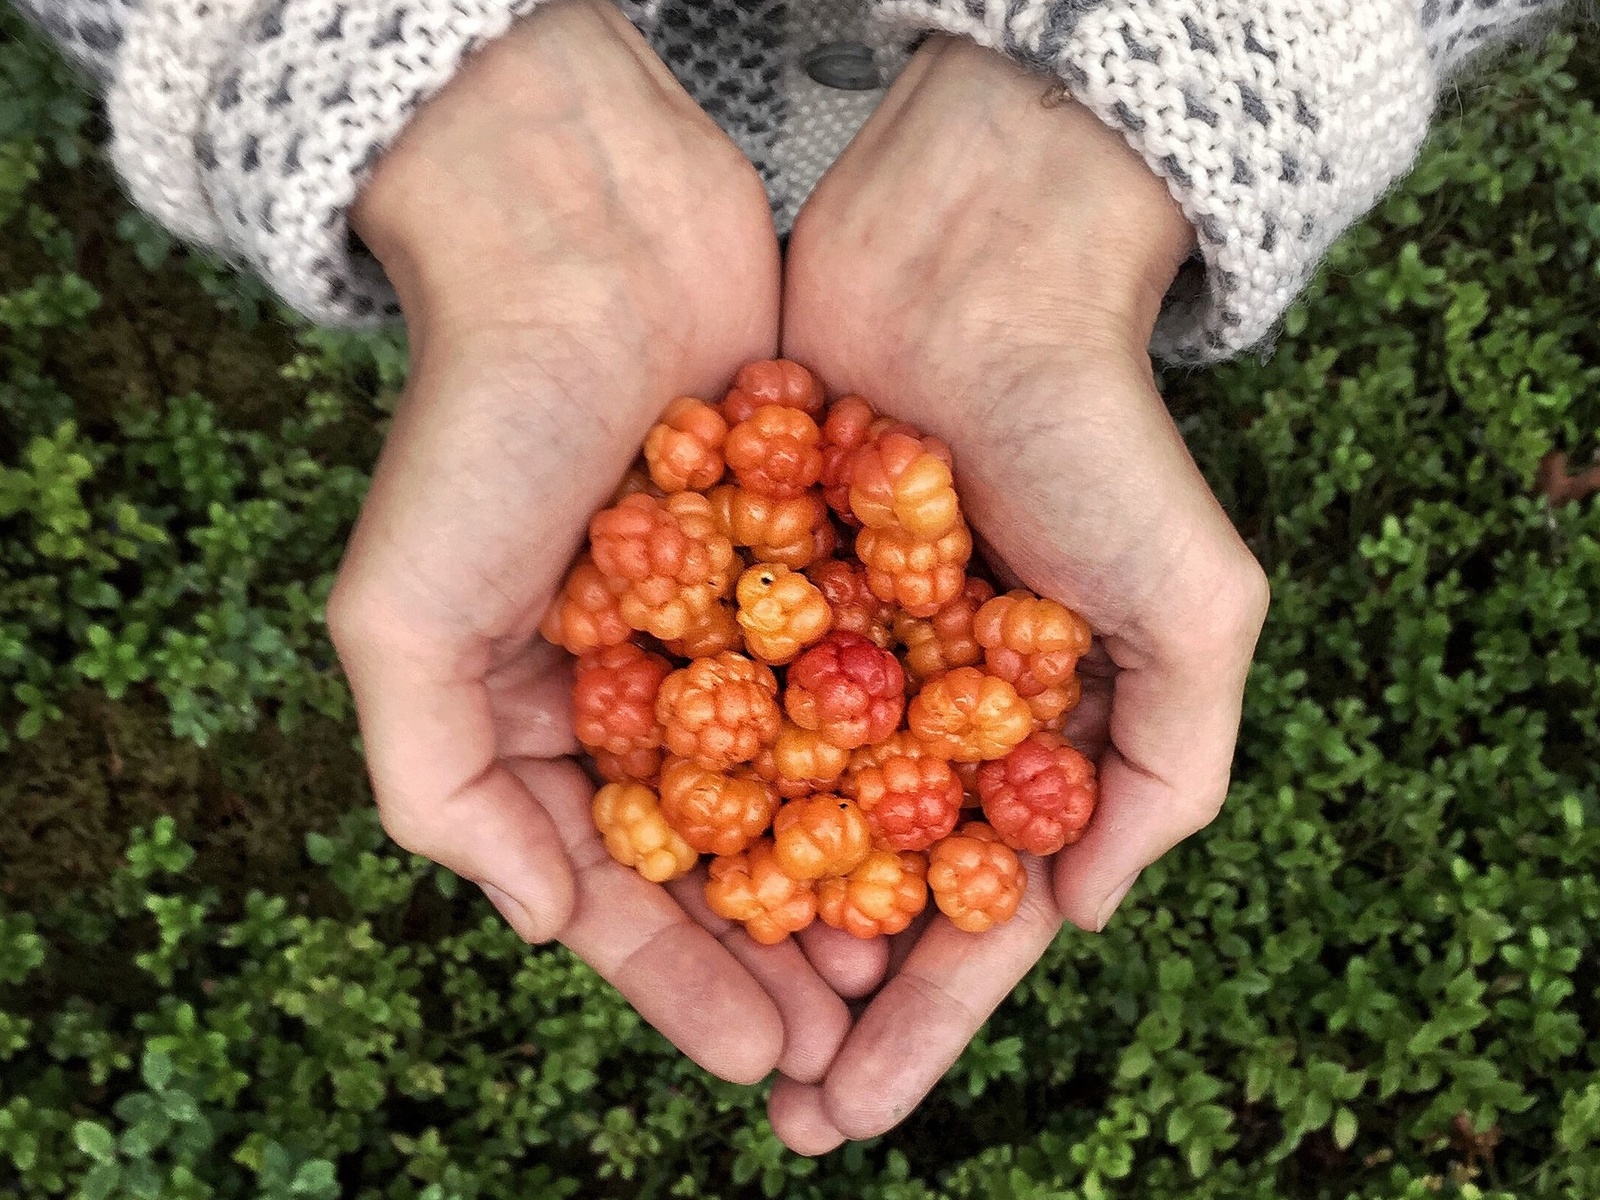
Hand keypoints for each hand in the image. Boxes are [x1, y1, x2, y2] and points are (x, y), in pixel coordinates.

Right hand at [329, 0, 849, 1088]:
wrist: (586, 236)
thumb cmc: (479, 424)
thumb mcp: (401, 616)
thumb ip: (440, 786)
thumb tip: (547, 923)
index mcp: (540, 709)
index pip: (618, 883)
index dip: (680, 980)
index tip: (760, 1063)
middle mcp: (639, 675)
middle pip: (724, 849)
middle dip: (777, 950)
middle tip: (850, 1042)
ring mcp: (731, 614)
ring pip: (806, 778)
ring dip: (852, 871)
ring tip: (915, 964)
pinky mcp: (811, 548)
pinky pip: (866, 672)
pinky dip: (905, 748)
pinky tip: (962, 820)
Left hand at [772, 37, 1269, 1149]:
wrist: (973, 262)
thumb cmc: (1096, 431)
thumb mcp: (1193, 604)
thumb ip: (1175, 767)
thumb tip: (1080, 916)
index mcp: (1025, 734)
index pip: (970, 913)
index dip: (923, 1025)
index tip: (854, 1117)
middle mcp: (920, 707)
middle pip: (858, 888)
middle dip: (818, 1000)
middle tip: (768, 1104)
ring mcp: (826, 649)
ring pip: (768, 817)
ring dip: (735, 921)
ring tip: (696, 1018)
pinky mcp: (744, 579)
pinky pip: (699, 707)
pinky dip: (670, 786)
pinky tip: (624, 870)